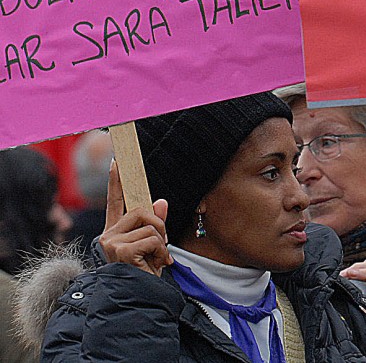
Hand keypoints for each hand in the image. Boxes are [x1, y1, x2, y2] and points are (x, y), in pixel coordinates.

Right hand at [98, 161, 173, 276]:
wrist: (137, 299)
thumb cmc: (144, 274)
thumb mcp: (154, 246)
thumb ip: (155, 224)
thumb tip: (161, 202)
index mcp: (115, 232)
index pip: (115, 202)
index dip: (116, 181)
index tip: (117, 161)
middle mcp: (109, 235)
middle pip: (141, 210)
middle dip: (159, 226)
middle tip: (161, 247)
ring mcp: (112, 242)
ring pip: (150, 225)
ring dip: (161, 243)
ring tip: (156, 260)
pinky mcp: (121, 249)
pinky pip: (152, 238)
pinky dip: (160, 251)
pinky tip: (154, 265)